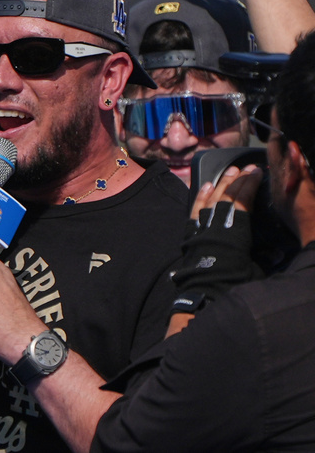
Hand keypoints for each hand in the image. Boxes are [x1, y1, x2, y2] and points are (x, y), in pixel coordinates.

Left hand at [171, 164, 263, 313]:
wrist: (201, 299)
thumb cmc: (232, 287)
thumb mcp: (256, 273)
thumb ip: (266, 258)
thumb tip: (278, 250)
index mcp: (234, 233)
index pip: (242, 202)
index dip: (250, 185)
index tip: (257, 171)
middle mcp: (215, 227)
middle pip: (225, 197)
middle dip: (237, 180)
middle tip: (246, 168)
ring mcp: (200, 230)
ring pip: (209, 201)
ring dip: (220, 185)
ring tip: (229, 172)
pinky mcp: (189, 235)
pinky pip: (194, 211)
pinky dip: (200, 198)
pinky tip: (205, 187)